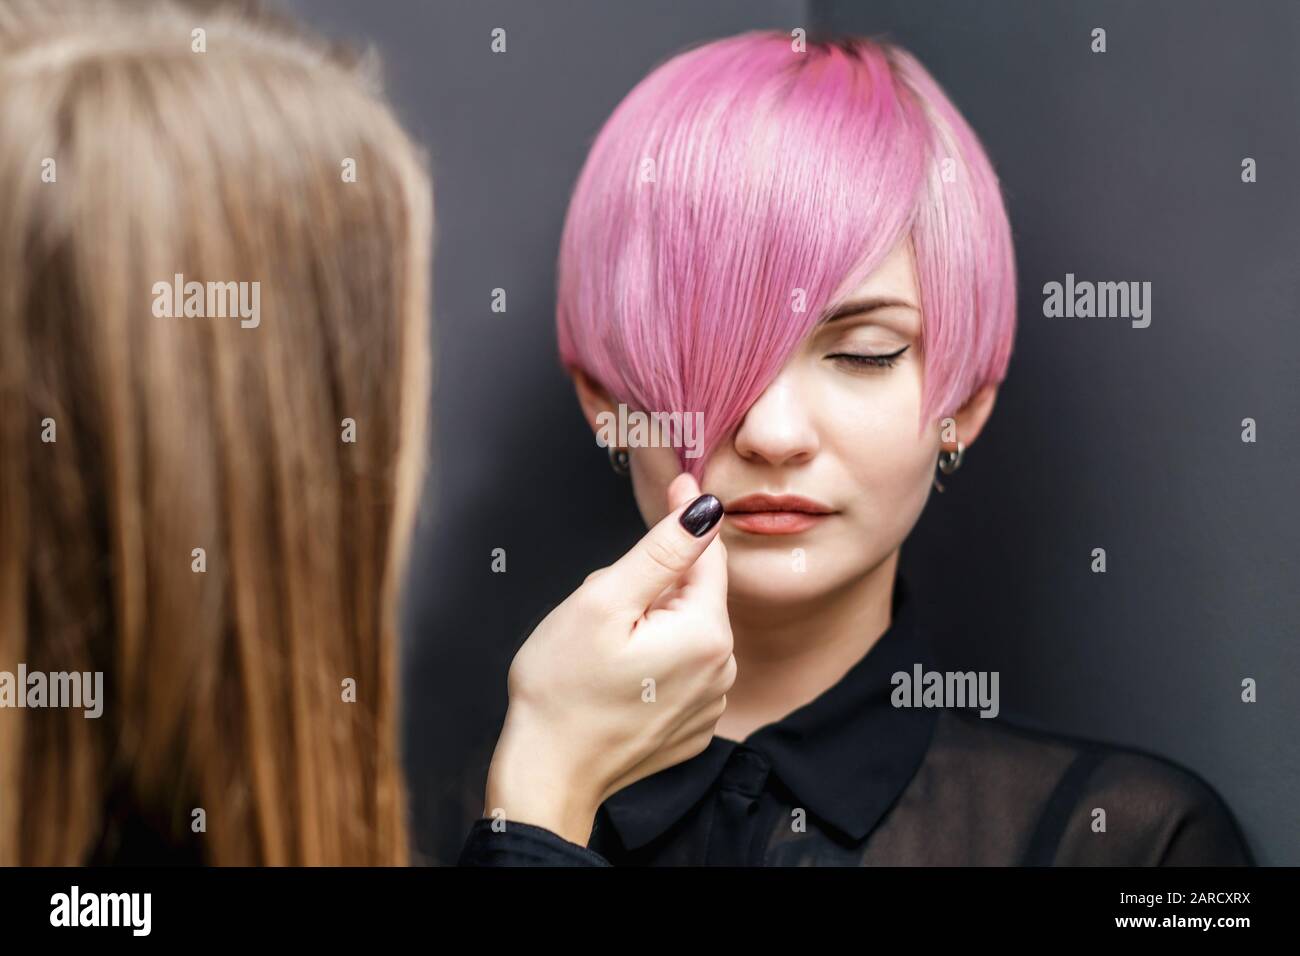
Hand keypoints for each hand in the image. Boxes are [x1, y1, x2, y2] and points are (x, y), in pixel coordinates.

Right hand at [483, 472, 734, 845]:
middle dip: (651, 587)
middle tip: (601, 608)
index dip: (683, 520)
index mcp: (706, 634)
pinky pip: (679, 671)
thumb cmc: (562, 689)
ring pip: (683, 632)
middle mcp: (722, 670)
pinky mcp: (691, 727)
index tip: (674, 485)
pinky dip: (653, 663)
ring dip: (651, 625)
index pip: (706, 555)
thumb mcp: (603, 601)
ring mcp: (709, 705)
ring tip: (603, 649)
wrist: (547, 775)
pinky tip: (616, 680)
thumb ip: (661, 551)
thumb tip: (705, 507)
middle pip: (692, 596)